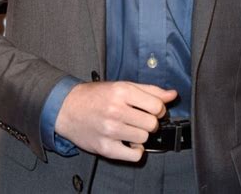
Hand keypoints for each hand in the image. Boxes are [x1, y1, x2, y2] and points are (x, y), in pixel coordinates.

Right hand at [54, 80, 176, 160]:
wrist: (68, 108)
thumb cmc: (96, 96)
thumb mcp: (122, 86)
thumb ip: (149, 90)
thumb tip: (173, 95)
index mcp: (122, 91)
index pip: (157, 106)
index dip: (159, 109)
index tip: (151, 109)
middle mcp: (116, 110)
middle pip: (152, 124)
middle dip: (149, 122)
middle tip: (139, 119)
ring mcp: (110, 130)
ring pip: (144, 139)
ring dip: (141, 135)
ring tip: (130, 129)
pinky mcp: (105, 147)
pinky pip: (134, 155)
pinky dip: (135, 151)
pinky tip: (128, 142)